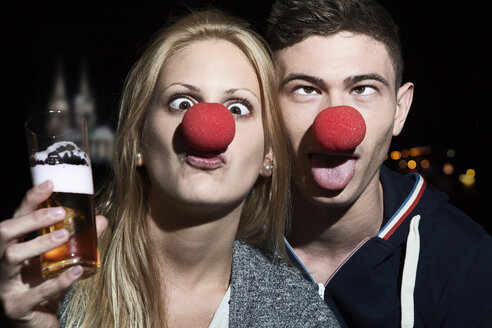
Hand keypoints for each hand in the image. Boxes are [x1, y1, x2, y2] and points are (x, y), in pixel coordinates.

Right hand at [0, 180, 107, 326]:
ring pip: (10, 258)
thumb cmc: (44, 285)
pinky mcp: (16, 307)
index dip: (31, 199)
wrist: (36, 323)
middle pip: (4, 233)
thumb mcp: (62, 260)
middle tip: (60, 214)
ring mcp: (6, 285)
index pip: (17, 217)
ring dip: (38, 244)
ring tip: (65, 235)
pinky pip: (33, 294)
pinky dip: (56, 282)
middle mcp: (3, 263)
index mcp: (14, 247)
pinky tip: (75, 271)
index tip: (50, 184)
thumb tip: (101, 219)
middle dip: (31, 220)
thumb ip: (80, 240)